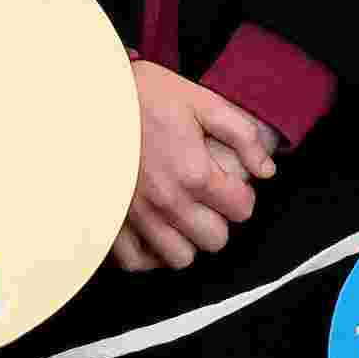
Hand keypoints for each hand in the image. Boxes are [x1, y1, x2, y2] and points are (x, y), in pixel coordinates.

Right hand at [110, 61, 275, 271]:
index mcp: (194, 172)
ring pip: (180, 258)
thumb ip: (242, 134)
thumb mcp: (202, 101)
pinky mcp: (112, 221)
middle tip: (207, 200)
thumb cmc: (144, 95)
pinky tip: (155, 233)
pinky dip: (149, 254)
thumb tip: (266, 170)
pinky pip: (137, 261)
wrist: (92, 98)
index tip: (229, 184)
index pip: (242, 210)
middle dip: (218, 221)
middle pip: (215, 240)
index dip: (242, 195)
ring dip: (187, 240)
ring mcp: (137, 216)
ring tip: (182, 217)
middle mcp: (167, 201)